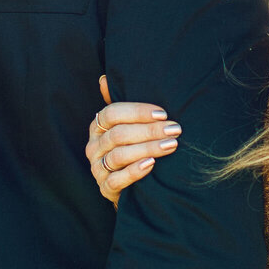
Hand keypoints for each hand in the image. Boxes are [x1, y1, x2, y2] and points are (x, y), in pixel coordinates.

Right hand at [86, 75, 180, 203]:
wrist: (132, 188)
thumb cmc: (132, 149)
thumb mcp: (127, 126)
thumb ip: (119, 105)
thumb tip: (103, 79)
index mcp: (97, 127)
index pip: (111, 114)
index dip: (137, 112)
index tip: (163, 113)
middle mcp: (93, 147)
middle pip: (118, 134)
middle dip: (149, 131)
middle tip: (175, 129)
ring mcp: (97, 168)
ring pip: (119, 155)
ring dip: (147, 148)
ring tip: (171, 145)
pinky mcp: (105, 188)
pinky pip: (117, 180)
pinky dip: (134, 171)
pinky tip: (151, 164)